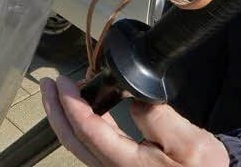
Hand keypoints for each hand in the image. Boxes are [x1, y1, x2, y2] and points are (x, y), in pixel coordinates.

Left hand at [41, 75, 228, 166]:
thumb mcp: (190, 143)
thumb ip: (157, 117)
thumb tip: (132, 98)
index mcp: (126, 165)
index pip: (87, 130)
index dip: (70, 103)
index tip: (61, 82)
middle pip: (73, 140)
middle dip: (56, 111)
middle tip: (49, 85)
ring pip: (81, 144)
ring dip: (68, 117)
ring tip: (63, 93)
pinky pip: (94, 146)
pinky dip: (85, 125)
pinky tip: (89, 110)